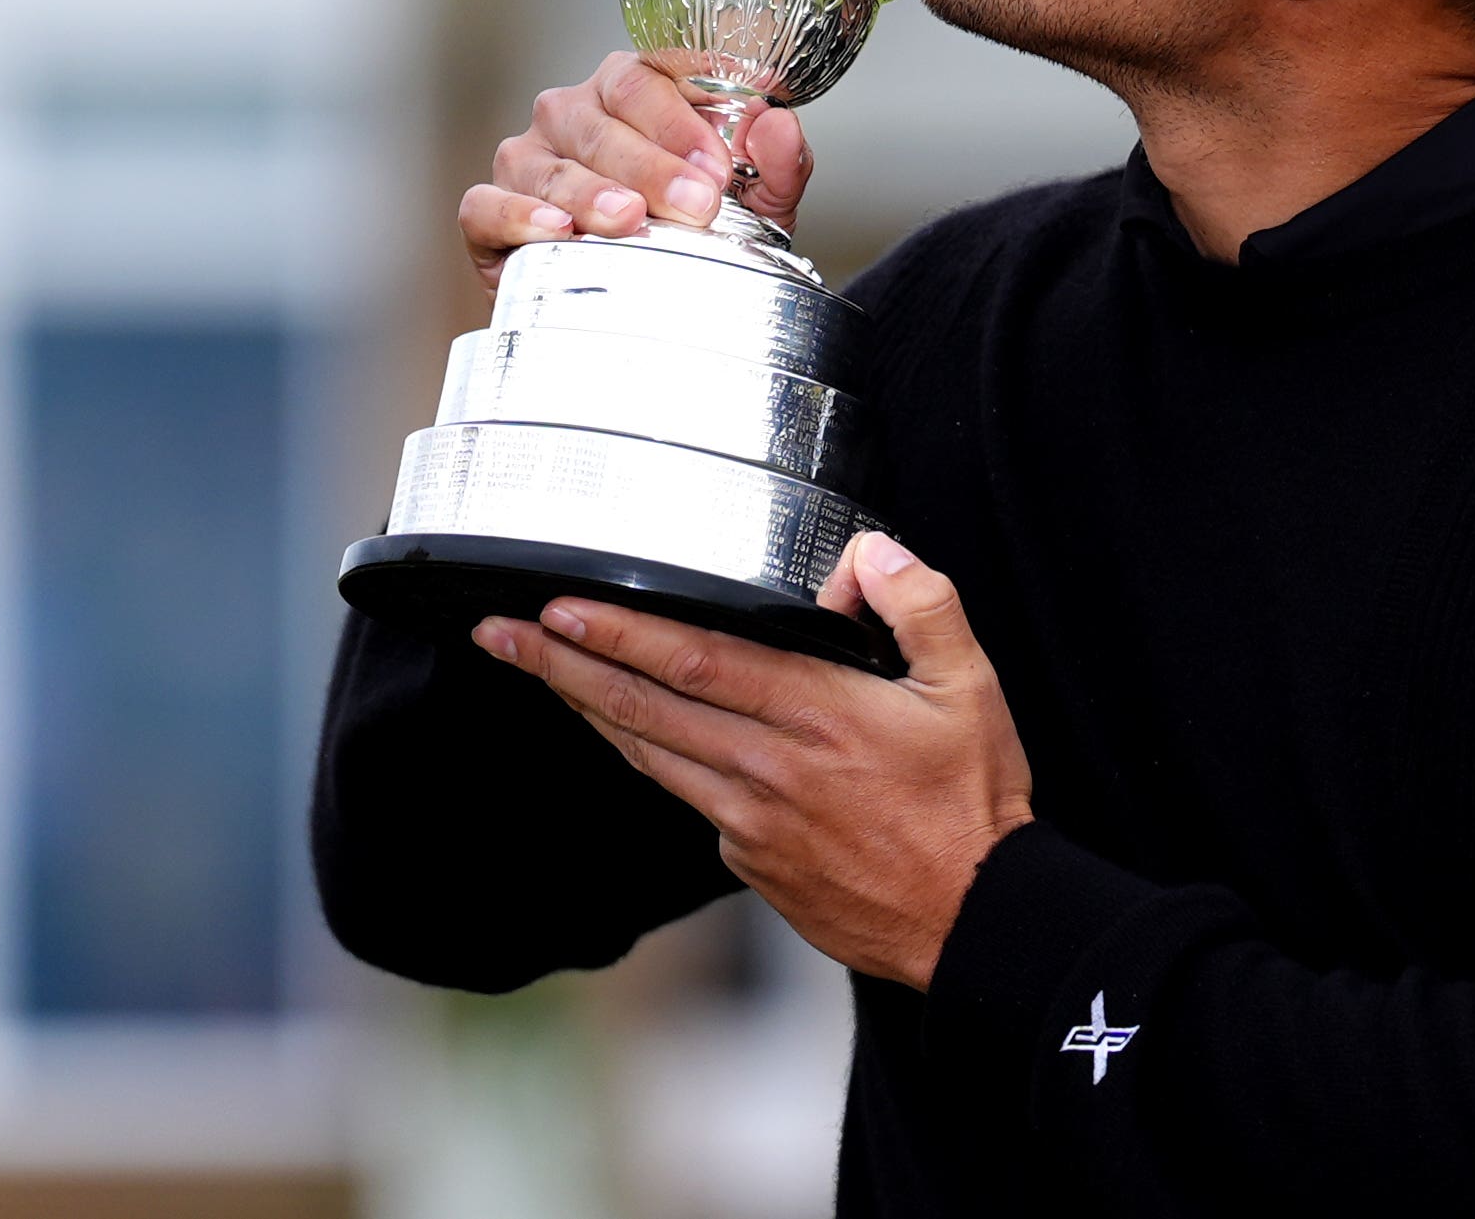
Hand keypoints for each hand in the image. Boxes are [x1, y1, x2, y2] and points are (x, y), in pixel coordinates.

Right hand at [458, 51, 814, 287]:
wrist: (639, 299)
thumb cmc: (691, 231)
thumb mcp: (753, 201)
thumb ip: (776, 162)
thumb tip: (778, 125)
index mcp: (631, 90)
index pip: (648, 78)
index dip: (682, 120)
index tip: (719, 163)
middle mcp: (572, 113)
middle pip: (601, 121)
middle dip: (651, 164)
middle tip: (693, 203)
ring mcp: (526, 158)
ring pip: (550, 163)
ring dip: (592, 191)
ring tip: (629, 218)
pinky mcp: (487, 211)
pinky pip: (487, 203)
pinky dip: (518, 215)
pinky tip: (557, 229)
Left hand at [472, 532, 1032, 988]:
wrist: (972, 920)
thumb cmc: (971, 805)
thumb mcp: (970, 688)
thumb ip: (919, 605)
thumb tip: (869, 554)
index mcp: (817, 714)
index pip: (695, 661)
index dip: (619, 632)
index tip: (559, 608)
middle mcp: (769, 767)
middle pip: (643, 707)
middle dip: (563, 665)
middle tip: (503, 635)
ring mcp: (750, 821)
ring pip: (649, 754)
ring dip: (586, 708)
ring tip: (538, 671)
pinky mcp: (749, 859)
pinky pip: (685, 795)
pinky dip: (647, 757)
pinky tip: (629, 735)